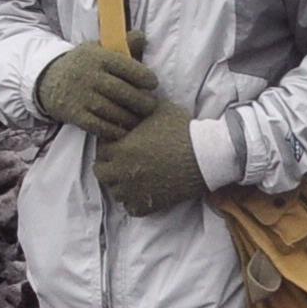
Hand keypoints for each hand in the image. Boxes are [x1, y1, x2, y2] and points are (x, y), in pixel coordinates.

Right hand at [36, 42, 161, 138]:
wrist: (48, 80)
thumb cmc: (83, 64)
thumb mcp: (98, 50)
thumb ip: (122, 45)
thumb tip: (141, 36)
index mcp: (96, 56)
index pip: (126, 66)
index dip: (144, 76)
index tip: (153, 84)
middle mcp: (87, 75)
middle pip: (121, 91)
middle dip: (141, 101)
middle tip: (151, 106)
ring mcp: (79, 95)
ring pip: (111, 111)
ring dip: (130, 118)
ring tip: (139, 119)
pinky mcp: (73, 114)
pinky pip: (98, 126)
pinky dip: (113, 131)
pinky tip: (122, 131)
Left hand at [94, 100, 212, 215]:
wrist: (206, 155)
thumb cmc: (183, 130)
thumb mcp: (158, 109)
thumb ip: (138, 106)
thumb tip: (129, 98)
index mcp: (121, 149)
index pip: (100, 150)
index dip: (109, 145)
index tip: (119, 143)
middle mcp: (123, 172)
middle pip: (101, 173)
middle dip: (108, 165)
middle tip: (122, 160)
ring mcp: (135, 190)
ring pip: (115, 192)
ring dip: (120, 184)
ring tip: (133, 175)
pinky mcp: (150, 204)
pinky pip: (131, 208)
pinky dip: (133, 202)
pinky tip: (143, 191)